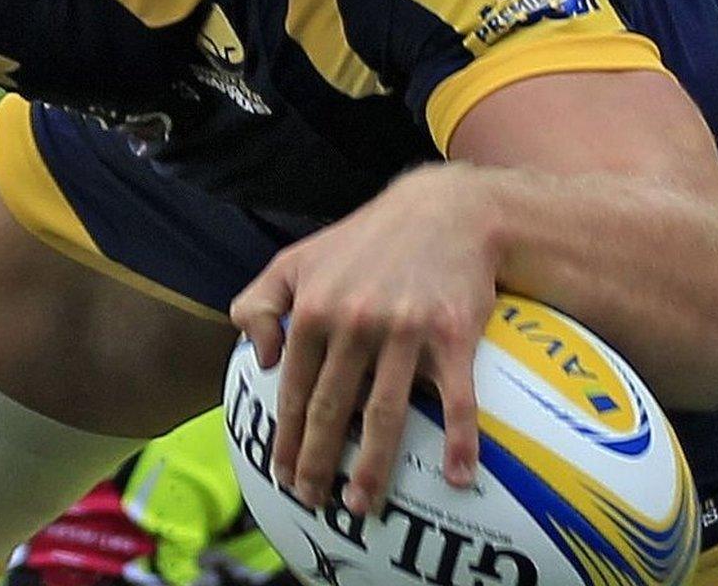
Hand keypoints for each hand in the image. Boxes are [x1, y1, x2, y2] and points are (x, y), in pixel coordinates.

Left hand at [229, 164, 496, 516]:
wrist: (447, 209)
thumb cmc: (368, 239)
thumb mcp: (298, 257)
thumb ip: (259, 302)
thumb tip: (257, 359)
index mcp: (313, 308)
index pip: (292, 390)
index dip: (285, 438)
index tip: (281, 475)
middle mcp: (355, 322)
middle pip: (331, 411)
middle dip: (317, 464)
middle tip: (313, 502)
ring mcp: (406, 330)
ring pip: (384, 414)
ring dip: (372, 468)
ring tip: (363, 506)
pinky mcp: (454, 334)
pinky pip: (456, 398)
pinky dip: (460, 440)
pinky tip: (459, 477)